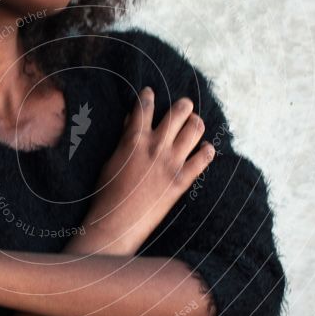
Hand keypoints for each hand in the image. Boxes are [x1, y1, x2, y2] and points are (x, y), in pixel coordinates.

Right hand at [83, 86, 214, 250]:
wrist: (117, 222)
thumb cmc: (108, 192)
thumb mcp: (112, 159)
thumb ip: (124, 139)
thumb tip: (131, 121)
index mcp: (134, 139)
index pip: (145, 107)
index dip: (148, 96)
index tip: (150, 93)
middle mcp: (156, 146)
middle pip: (178, 112)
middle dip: (183, 105)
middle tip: (183, 107)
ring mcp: (171, 162)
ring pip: (195, 129)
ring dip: (196, 122)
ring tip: (194, 124)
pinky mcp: (182, 180)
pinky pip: (203, 159)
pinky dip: (206, 151)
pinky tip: (204, 149)